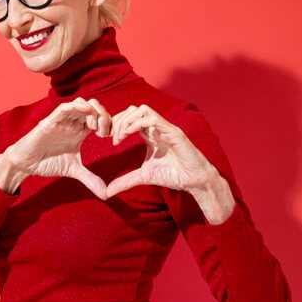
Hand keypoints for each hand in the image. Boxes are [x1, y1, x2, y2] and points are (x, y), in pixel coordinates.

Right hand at [4, 97, 112, 199]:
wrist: (26, 164)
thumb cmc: (48, 162)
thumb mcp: (73, 170)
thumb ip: (90, 179)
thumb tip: (106, 195)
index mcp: (80, 131)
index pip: (100, 119)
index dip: (109, 124)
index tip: (111, 138)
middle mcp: (73, 123)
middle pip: (94, 107)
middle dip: (103, 116)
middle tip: (103, 132)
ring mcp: (62, 121)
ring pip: (81, 103)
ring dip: (92, 111)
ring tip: (94, 128)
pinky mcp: (50, 121)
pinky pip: (64, 108)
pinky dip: (76, 107)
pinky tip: (84, 114)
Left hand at [105, 104, 219, 197]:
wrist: (194, 181)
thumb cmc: (172, 175)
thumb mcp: (143, 176)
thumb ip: (125, 181)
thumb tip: (107, 192)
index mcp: (149, 134)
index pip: (129, 118)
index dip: (117, 125)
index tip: (110, 140)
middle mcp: (157, 128)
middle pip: (133, 110)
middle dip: (119, 121)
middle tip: (114, 139)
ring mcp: (165, 128)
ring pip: (143, 110)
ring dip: (128, 120)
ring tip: (121, 136)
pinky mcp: (173, 133)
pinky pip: (154, 119)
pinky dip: (138, 124)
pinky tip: (130, 135)